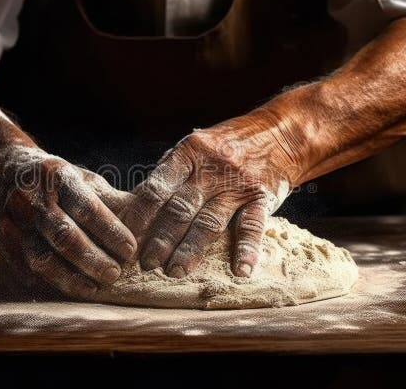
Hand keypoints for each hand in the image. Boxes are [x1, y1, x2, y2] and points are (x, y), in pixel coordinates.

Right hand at [0, 145, 135, 297]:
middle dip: (93, 259)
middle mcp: (31, 199)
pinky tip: (72, 288)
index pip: (86, 207)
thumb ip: (108, 200)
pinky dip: (52, 283)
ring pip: (42, 258)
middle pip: (64, 236)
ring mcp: (13, 223)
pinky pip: (27, 270)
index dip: (110, 231)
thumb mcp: (79, 177)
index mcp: (56, 176)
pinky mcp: (3, 244)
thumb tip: (145, 224)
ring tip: (96, 287)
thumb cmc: (53, 180)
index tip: (130, 249)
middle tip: (116, 274)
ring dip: (72, 278)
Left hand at [122, 112, 299, 277]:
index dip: (140, 214)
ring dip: (191, 249)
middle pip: (180, 208)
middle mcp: (212, 169)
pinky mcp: (262, 198)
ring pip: (210, 221)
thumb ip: (169, 174)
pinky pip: (252, 225)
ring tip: (175, 272)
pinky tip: (240, 270)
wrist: (280, 134)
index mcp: (189, 153)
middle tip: (146, 264)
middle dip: (161, 238)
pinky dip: (247, 250)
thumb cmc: (226, 145)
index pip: (158, 187)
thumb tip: (134, 205)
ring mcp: (238, 184)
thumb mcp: (195, 148)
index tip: (125, 236)